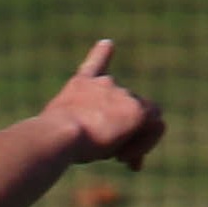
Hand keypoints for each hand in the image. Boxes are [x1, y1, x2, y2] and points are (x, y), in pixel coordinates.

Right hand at [39, 39, 165, 172]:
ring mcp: (122, 94)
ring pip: (146, 119)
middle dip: (128, 135)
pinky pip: (155, 127)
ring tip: (122, 160)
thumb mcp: (60, 130)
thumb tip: (112, 145)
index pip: (94, 66)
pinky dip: (147, 145)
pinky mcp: (137, 110)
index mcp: (80, 86)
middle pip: (127, 109)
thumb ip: (81, 128)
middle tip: (122, 161)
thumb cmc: (52, 138)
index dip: (101, 55)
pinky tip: (129, 159)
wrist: (58, 134)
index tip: (107, 45)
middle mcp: (103, 84)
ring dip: (139, 141)